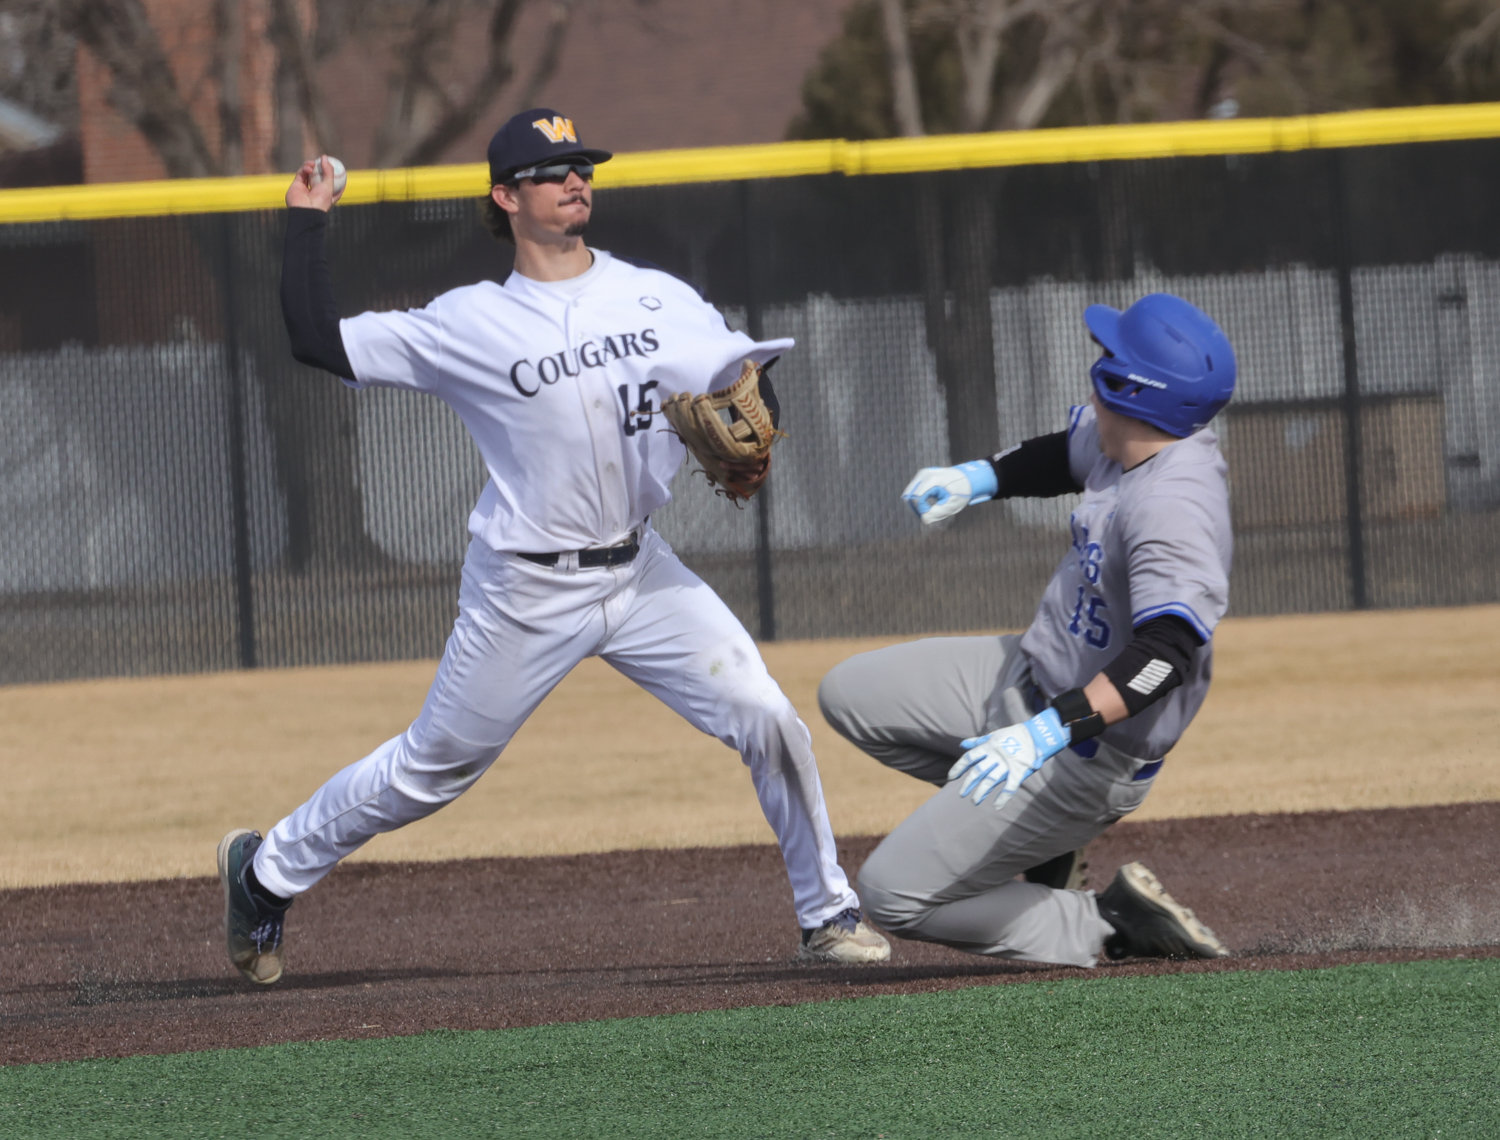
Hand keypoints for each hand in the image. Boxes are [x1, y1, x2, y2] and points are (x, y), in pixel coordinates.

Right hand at [286, 156, 343, 211]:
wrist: (305, 209)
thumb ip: (329, 171)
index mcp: (327, 196)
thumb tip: (325, 157)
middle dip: (321, 168)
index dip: (337, 177)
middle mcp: (316, 192)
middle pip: (320, 177)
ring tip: (313, 164)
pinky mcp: (297, 184)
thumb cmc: (320, 200)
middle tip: (323, 160)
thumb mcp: (329, 185)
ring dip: (311, 166)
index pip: (334, 186)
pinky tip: (308, 167)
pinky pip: (301, 173)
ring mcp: (306, 188)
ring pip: (309, 173)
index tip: (341, 169)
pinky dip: (305, 168)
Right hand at [901, 460, 997, 523]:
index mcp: (933, 480)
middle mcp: (924, 474)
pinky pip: (912, 491)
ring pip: (909, 494)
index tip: (933, 512)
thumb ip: (937, 513)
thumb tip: (924, 519)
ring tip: (929, 508)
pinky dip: (917, 500)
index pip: (916, 498)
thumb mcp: (952, 506)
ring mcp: (922, 474)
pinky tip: (928, 503)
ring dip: (916, 504)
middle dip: (916, 508)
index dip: (921, 509)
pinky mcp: (921, 476)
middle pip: (909, 496)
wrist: (968, 478)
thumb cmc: (961, 492)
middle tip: (929, 513)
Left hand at [948, 708, 1070, 806]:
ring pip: (990, 780)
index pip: (969, 758)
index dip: (958, 768)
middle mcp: (995, 756)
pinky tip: (996, 806)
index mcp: (988, 747)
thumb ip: (977, 741)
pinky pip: (1009, 787)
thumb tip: (963, 745)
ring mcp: (1006, 765)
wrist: (1035, 735)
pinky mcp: (1018, 771)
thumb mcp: (993, 735)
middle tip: (962, 794)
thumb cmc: (1012, 735)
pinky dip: (1003, 797)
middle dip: (968, 783)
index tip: (951, 777)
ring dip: (981, 792)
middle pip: (977, 771)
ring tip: (974, 801)